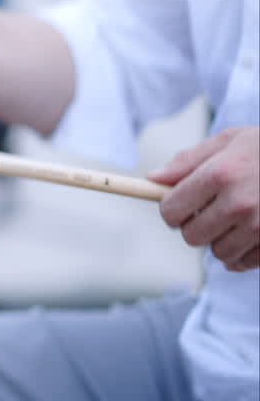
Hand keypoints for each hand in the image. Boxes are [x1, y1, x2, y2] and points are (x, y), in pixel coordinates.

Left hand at [150, 127, 259, 271]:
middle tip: (209, 211)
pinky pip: (244, 263)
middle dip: (194, 225)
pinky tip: (249, 234)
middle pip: (192, 236)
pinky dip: (241, 254)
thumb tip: (153, 179)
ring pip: (218, 253)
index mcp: (220, 175)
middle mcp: (239, 203)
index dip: (171, 209)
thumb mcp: (229, 141)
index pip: (172, 210)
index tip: (179, 205)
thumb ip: (188, 161)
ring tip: (233, 220)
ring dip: (219, 240)